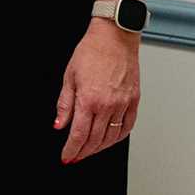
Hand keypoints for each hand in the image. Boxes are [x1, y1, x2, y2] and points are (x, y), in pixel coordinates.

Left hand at [54, 23, 139, 163]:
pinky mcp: (134, 101)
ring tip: (90, 150)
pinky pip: (127, 127)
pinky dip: (118, 138)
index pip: (79, 135)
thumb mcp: (69, 77)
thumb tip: (59, 124)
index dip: (71, 150)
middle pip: (94, 140)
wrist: (114, 37)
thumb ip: (64, 104)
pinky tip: (110, 140)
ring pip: (112, 137)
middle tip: (76, 156)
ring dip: (99, 148)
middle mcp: (107, 105)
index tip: (67, 157)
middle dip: (83, 152)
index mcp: (89, 100)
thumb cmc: (92, 51)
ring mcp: (123, 104)